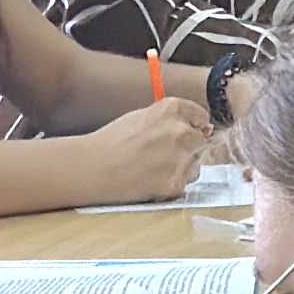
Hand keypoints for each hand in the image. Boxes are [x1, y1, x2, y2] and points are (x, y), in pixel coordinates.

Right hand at [71, 97, 217, 204]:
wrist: (92, 167)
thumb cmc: (112, 141)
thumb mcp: (142, 116)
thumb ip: (171, 118)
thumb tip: (201, 127)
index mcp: (172, 109)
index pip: (202, 116)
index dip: (192, 126)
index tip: (184, 132)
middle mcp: (181, 131)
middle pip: (201, 140)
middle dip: (188, 147)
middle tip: (163, 154)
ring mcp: (180, 159)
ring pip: (196, 163)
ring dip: (183, 166)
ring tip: (154, 167)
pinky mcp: (175, 184)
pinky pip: (184, 182)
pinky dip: (172, 182)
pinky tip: (151, 179)